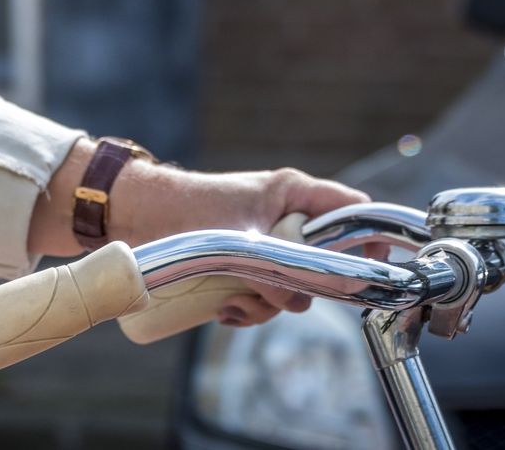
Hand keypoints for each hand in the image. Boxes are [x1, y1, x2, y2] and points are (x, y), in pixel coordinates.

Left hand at [117, 166, 370, 326]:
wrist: (134, 215)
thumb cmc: (185, 210)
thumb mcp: (240, 239)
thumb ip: (281, 266)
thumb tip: (308, 298)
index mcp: (292, 194)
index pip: (354, 210)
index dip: (370, 239)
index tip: (370, 272)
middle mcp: (283, 220)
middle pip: (325, 262)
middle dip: (301, 288)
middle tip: (274, 291)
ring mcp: (264, 244)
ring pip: (292, 286)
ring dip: (266, 304)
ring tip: (232, 301)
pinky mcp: (241, 265)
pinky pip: (262, 296)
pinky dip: (247, 309)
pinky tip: (224, 311)